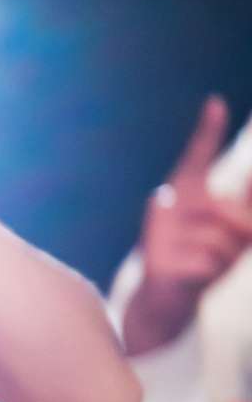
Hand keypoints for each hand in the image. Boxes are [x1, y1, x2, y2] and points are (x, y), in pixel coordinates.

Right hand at [123, 96, 249, 354]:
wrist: (167, 298)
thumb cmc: (205, 257)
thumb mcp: (236, 230)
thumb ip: (247, 205)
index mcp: (185, 192)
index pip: (197, 157)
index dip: (207, 131)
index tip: (216, 103)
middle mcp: (167, 206)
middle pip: (228, 211)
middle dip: (240, 232)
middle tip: (229, 249)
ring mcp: (160, 233)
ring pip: (222, 239)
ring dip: (227, 258)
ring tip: (206, 264)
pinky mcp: (159, 261)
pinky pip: (208, 261)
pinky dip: (209, 272)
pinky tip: (194, 275)